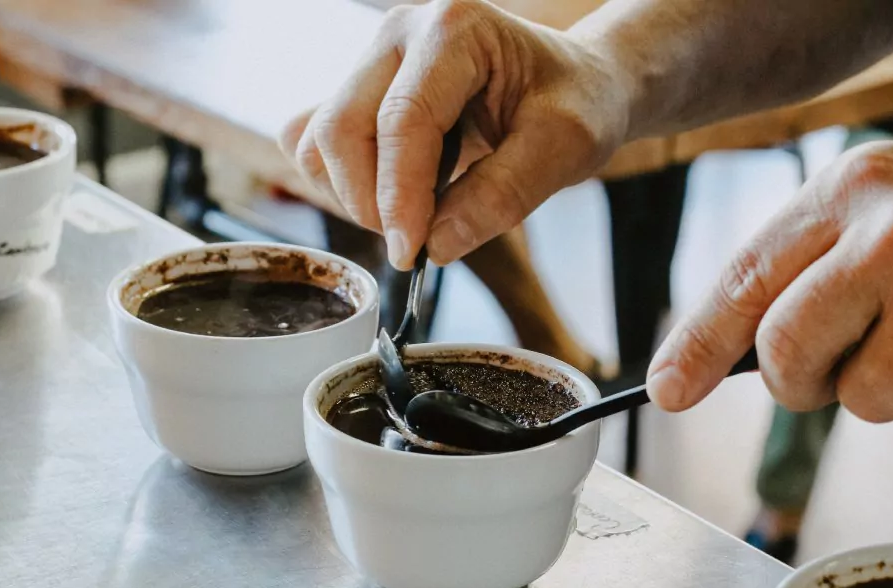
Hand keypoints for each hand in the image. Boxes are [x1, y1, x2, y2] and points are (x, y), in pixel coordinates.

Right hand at [279, 0, 623, 268]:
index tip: (411, 253)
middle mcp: (400, 33)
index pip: (402, 121)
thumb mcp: (566, 148)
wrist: (577, 85)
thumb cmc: (577, 104)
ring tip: (414, 214)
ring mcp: (372, 60)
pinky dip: (343, 184)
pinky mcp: (359, 90)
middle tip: (417, 242)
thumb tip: (436, 245)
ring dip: (354, 195)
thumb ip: (503, 195)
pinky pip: (315, 144)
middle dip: (370, 202)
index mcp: (454, 29)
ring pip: (318, 140)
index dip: (399, 197)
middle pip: (341, 129)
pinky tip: (395, 194)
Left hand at [647, 141, 892, 437]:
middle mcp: (892, 232)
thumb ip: (794, 277)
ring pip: (862, 400)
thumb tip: (690, 372)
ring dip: (892, 388)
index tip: (667, 390)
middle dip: (806, 377)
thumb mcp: (871, 217)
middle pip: (787, 353)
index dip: (697, 344)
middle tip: (844, 357)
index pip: (746, 279)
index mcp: (848, 190)